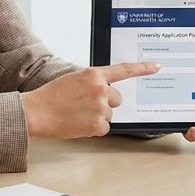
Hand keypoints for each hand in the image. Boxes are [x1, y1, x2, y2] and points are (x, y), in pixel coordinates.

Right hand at [20, 62, 159, 138]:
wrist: (38, 111)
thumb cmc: (52, 96)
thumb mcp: (75, 79)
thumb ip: (93, 82)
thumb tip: (106, 91)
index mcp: (94, 75)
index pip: (124, 70)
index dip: (142, 68)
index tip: (156, 67)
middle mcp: (101, 89)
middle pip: (117, 99)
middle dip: (106, 103)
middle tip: (85, 105)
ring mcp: (100, 107)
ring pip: (110, 114)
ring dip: (98, 116)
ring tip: (78, 114)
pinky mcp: (98, 124)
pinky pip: (105, 128)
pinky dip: (94, 128)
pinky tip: (79, 123)